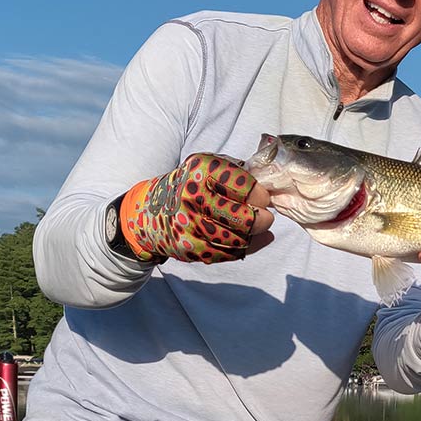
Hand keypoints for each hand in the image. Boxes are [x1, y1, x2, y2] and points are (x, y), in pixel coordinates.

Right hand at [119, 153, 273, 263]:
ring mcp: (191, 225)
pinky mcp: (190, 248)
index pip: (245, 186)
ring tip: (254, 227)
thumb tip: (272, 190)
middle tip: (265, 216)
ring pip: (239, 239)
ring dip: (253, 235)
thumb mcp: (208, 167)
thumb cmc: (189, 185)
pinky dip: (245, 248)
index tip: (263, 198)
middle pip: (245, 217)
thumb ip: (239, 174)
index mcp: (201, 170)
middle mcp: (194, 197)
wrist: (148, 212)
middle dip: (262, 219)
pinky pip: (228, 254)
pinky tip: (250, 240)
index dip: (260, 195)